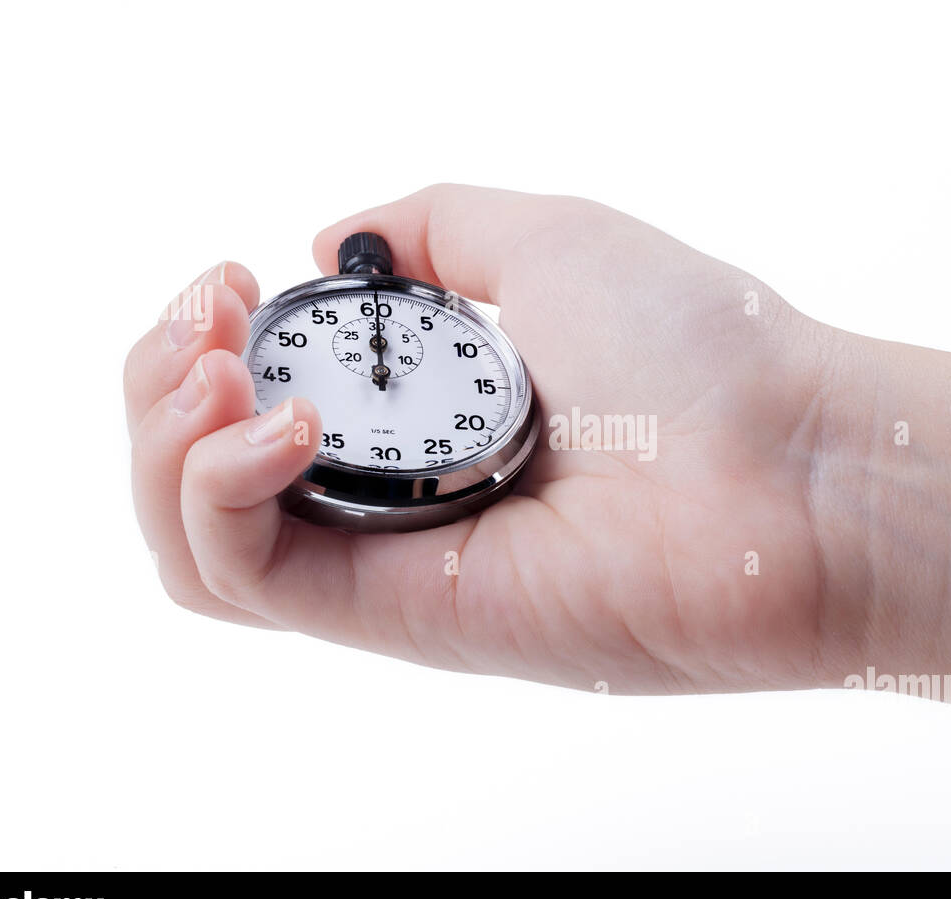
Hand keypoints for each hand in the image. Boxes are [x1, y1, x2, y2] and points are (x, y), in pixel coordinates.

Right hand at [124, 185, 839, 692]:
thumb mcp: (544, 239)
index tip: (231, 277)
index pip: (256, 407)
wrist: (792, 471)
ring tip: (217, 367)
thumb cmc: (700, 352)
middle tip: (208, 322)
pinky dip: (216, 488)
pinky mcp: (403, 617)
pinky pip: (246, 580)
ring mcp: (396, 566)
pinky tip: (275, 419)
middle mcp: (399, 500)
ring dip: (160, 444)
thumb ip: (432, 228)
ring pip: (197, 543)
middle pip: (201, 480)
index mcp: (425, 419)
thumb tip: (330, 243)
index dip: (207, 342)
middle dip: (158, 386)